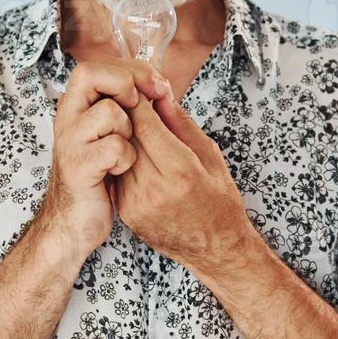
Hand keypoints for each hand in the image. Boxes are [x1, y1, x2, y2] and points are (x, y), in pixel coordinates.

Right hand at [38, 58, 170, 262]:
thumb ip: (128, 108)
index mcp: (76, 106)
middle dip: (127, 85)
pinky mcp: (77, 166)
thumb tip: (160, 85)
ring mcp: (69, 140)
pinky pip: (114, 146)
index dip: (130, 68)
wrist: (73, 222)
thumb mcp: (112, 135)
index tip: (157, 86)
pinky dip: (126, 158)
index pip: (96, 65)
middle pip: (90, 74)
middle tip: (142, 107)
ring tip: (123, 150)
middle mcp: (66, 117)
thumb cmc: (100, 176)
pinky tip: (119, 170)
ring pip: (108, 111)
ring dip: (128, 129)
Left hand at [113, 87, 254, 273]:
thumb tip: (160, 94)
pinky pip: (117, 174)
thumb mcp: (210, 155)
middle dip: (127, 114)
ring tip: (130, 123)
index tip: (140, 89)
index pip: (144, 124)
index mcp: (180, 171)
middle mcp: (154, 189)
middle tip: (129, 99)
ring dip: (121, 135)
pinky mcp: (126, 213)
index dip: (138, 101)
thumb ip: (181, 124)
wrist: (214, 249)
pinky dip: (121, 158)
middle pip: (126, 136)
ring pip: (117, 154)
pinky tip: (131, 151)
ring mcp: (136, 204)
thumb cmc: (219, 199)